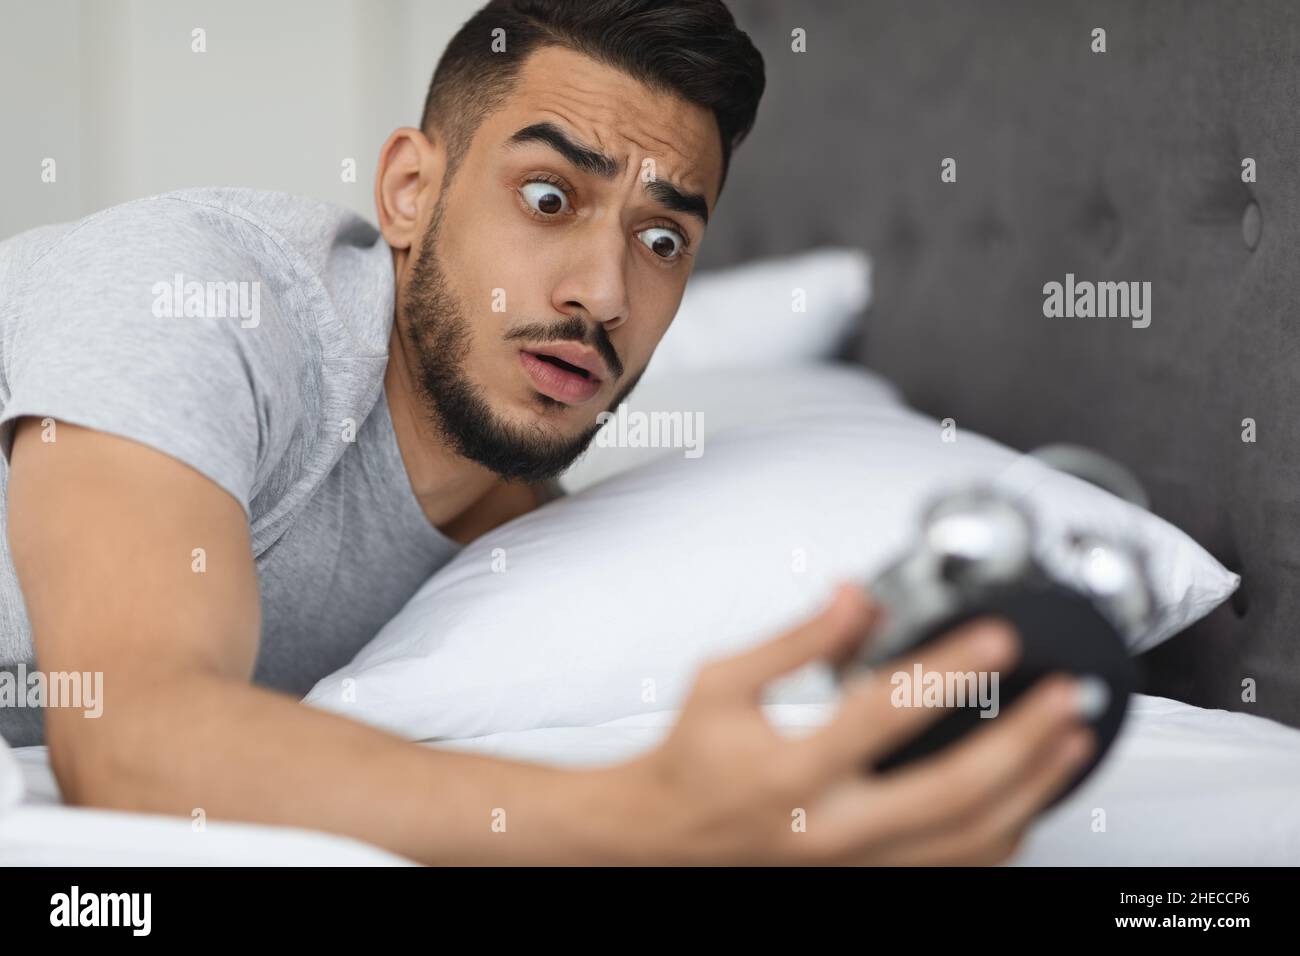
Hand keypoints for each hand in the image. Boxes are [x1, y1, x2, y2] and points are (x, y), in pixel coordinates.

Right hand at [625, 583, 1095, 864]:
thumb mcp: (724, 682)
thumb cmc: (693, 759)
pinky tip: (1028, 796)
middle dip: (1022, 743)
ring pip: (967, 843)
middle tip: (1064, 698)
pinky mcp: (869, 881)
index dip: (949, 669)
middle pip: (950, 794)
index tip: (996, 638)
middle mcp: (829, 829)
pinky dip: (1004, 832)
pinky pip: (957, 868)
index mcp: (789, 771)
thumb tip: (859, 597)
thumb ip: (797, 639)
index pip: (884, 713)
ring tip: (1069, 743)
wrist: (666, 837)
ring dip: (1031, 791)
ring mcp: (855, 867)